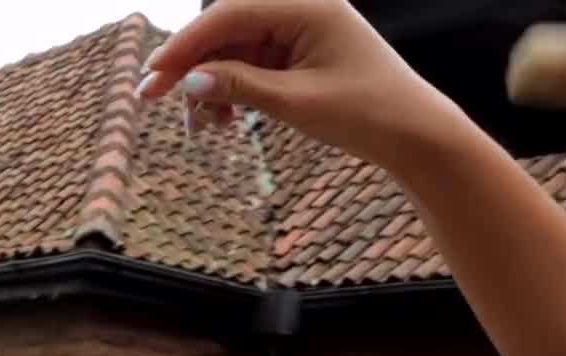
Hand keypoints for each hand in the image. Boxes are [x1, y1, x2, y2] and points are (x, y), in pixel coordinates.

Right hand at [138, 0, 470, 175]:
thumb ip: (240, 86)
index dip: (186, 44)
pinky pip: (249, 64)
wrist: (414, 134)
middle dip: (189, 64)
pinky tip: (219, 119)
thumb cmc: (368, 113)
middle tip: (151, 97)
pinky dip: (228, 90)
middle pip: (226, 28)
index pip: (230, 15)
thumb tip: (189, 81)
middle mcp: (301, 8)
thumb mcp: (297, 102)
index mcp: (308, 4)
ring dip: (207, 83)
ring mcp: (298, 31)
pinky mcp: (297, 54)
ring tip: (198, 124)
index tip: (153, 75)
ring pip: (232, 49)